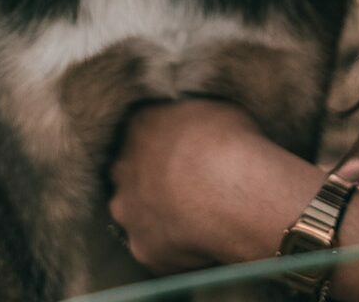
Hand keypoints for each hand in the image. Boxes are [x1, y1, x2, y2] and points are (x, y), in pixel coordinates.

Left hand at [107, 97, 278, 274]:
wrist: (234, 194)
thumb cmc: (230, 143)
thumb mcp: (213, 108)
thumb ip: (190, 116)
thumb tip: (195, 122)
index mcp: (140, 126)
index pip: (140, 131)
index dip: (162, 143)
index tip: (182, 151)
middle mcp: (124, 169)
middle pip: (130, 173)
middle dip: (151, 179)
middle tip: (186, 185)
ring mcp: (130, 212)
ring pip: (138, 214)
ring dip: (157, 215)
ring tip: (194, 217)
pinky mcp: (144, 250)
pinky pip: (157, 248)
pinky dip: (174, 247)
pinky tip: (200, 241)